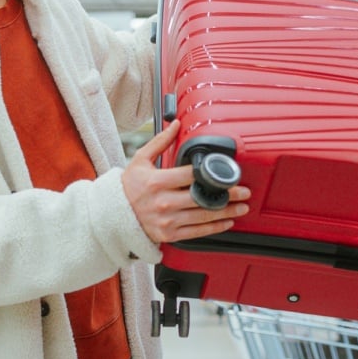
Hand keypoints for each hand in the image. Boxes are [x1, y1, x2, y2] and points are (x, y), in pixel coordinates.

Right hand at [121, 120, 250, 244]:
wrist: (113, 215)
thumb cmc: (128, 187)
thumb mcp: (140, 160)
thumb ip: (160, 142)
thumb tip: (176, 124)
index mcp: (157, 181)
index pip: (190, 175)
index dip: (211, 173)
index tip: (227, 172)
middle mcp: (164, 202)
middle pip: (202, 197)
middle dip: (227, 194)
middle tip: (244, 191)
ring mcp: (167, 220)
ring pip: (203, 216)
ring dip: (226, 211)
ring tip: (242, 206)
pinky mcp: (169, 234)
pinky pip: (197, 232)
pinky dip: (215, 227)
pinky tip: (227, 221)